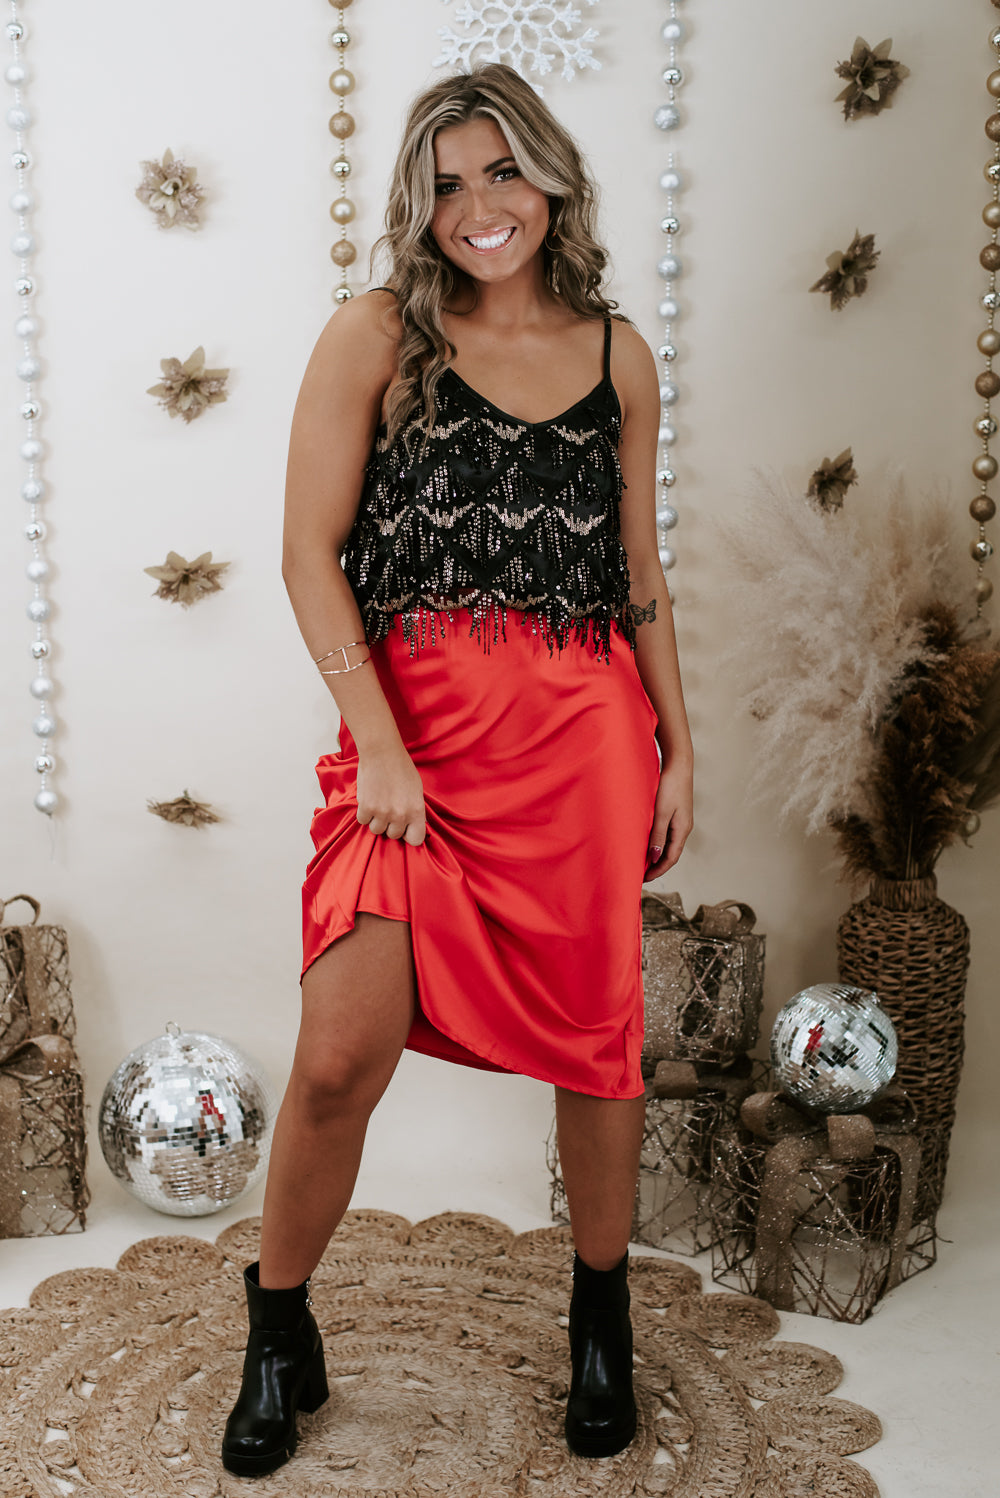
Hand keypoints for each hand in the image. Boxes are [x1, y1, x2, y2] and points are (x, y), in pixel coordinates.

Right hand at [355, 743, 426, 845]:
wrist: (382, 752)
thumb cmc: (401, 768)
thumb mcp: (416, 790)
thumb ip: (414, 810)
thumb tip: (411, 826)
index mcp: (417, 810)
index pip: (416, 839)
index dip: (408, 835)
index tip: (404, 829)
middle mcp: (401, 814)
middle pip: (393, 835)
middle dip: (390, 825)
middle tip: (388, 809)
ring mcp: (383, 812)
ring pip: (376, 830)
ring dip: (376, 820)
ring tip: (378, 803)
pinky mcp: (366, 807)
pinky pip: (363, 821)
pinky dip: (364, 813)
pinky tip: (369, 799)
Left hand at [643, 759, 692, 881]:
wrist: (678, 765)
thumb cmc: (670, 786)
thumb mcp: (661, 813)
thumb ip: (658, 835)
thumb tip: (655, 858)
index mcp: (682, 830)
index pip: (671, 858)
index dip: (657, 870)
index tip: (643, 878)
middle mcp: (684, 828)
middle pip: (671, 854)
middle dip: (657, 866)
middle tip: (641, 874)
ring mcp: (681, 821)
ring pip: (668, 844)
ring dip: (657, 854)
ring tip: (642, 861)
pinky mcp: (676, 813)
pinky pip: (667, 834)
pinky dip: (657, 842)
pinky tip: (647, 842)